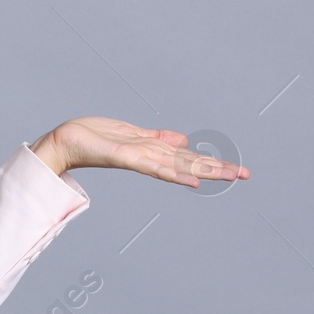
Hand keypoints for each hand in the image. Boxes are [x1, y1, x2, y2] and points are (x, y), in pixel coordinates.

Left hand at [31, 115, 249, 187]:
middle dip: (218, 169)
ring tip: (230, 176)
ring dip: (205, 171)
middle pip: (190, 164)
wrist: (66, 140)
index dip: (213, 163)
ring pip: (178, 166)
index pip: (189, 158)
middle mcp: (150, 157)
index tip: (238, 169)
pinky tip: (192, 181)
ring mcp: (140, 158)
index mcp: (153, 151)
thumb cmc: (95, 136)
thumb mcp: (132, 133)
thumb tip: (184, 140)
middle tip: (247, 175)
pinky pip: (154, 166)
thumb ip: (158, 138)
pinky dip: (173, 174)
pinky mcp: (126, 157)